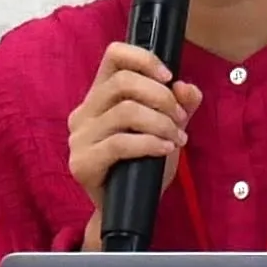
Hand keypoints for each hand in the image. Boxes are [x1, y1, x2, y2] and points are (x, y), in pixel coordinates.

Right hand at [65, 41, 201, 236]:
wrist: (129, 210)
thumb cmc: (143, 166)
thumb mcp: (168, 129)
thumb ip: (180, 106)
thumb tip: (187, 88)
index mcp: (99, 96)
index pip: (113, 55)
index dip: (143, 58)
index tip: (169, 76)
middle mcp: (84, 112)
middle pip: (123, 82)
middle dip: (161, 96)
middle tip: (180, 117)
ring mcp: (79, 138)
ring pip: (125, 111)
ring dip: (160, 122)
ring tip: (176, 138)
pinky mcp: (82, 163)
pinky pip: (120, 143)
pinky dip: (150, 143)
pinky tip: (164, 149)